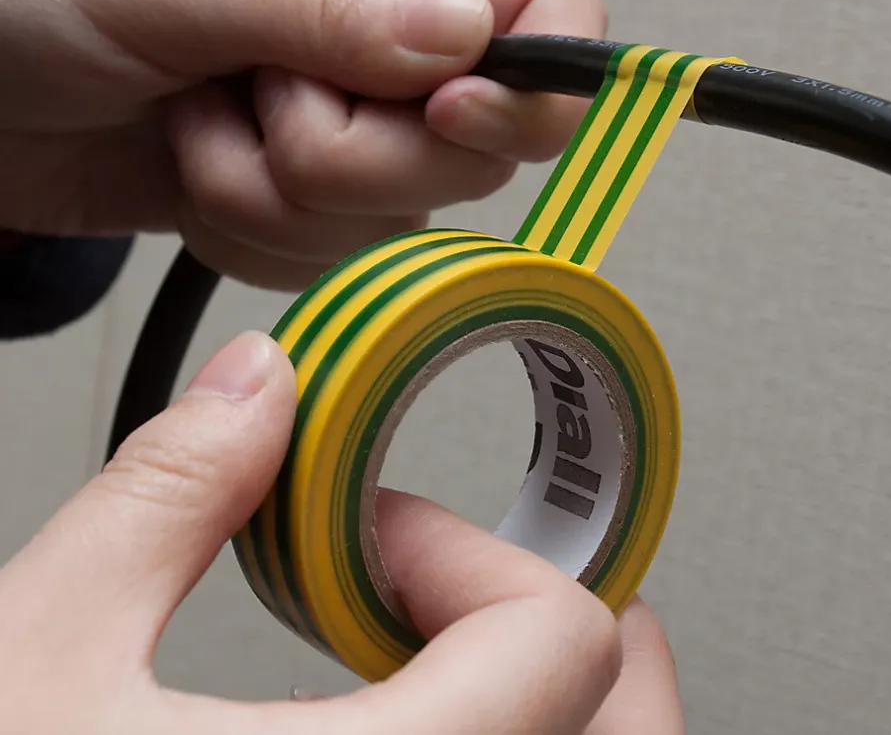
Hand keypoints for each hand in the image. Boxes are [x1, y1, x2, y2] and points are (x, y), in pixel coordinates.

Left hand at [0, 0, 604, 288]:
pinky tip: (192, 164)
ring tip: (199, 117)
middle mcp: (380, 40)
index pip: (544, 9)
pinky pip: (322, 260)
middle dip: (353, 156)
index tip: (443, 114)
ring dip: (276, 195)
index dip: (531, 84)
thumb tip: (472, 41)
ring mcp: (343, 127)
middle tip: (256, 93)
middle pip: (475, 151)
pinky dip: (245, 231)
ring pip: (391, 222)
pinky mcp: (298, 199)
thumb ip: (333, 6)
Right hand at [0, 331, 682, 732]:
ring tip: (434, 657)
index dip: (464, 555)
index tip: (369, 544)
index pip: (563, 639)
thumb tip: (251, 387)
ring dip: (556, 709)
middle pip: (633, 732)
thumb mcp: (32, 662)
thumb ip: (166, 498)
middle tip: (445, 590)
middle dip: (544, 626)